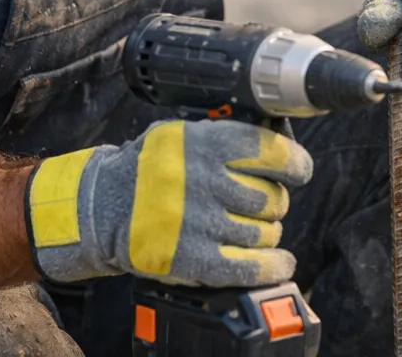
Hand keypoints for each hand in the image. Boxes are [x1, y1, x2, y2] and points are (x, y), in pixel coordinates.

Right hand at [27, 119, 312, 286]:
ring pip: (264, 232)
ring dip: (266, 233)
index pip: (274, 153)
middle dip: (273, 203)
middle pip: (272, 198)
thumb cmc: (150, 169)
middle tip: (258, 204)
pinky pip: (250, 266)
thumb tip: (277, 146)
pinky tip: (281, 263)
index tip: (298, 171)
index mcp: (208, 144)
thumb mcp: (184, 135)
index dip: (295, 164)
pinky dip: (272, 266)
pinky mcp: (195, 258)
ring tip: (249, 228)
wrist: (103, 206)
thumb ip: (226, 138)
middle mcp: (208, 181)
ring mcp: (202, 222)